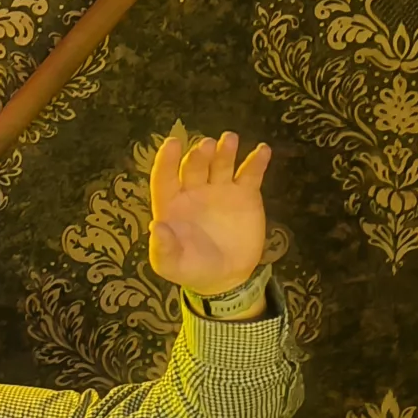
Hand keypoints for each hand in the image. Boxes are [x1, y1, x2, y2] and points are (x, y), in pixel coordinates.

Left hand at [149, 129, 270, 295]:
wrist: (225, 277)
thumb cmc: (191, 268)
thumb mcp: (171, 264)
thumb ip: (163, 247)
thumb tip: (155, 225)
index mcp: (171, 204)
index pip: (165, 177)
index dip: (167, 160)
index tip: (173, 143)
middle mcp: (194, 191)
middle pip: (195, 167)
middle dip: (200, 155)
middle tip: (207, 146)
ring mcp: (221, 190)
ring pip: (221, 164)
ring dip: (225, 151)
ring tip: (230, 139)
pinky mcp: (245, 195)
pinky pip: (250, 174)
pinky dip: (256, 161)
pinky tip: (263, 150)